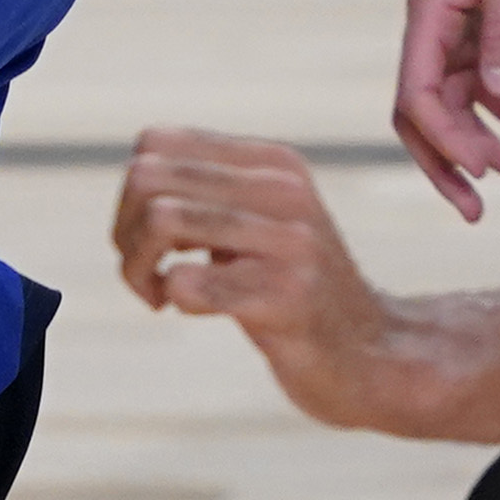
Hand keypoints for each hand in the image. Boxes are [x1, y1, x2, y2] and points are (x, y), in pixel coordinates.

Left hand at [113, 130, 447, 432]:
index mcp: (271, 162)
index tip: (145, 238)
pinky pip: (191, 281)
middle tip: (145, 274)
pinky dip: (173, 296)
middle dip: (125, 232)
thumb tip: (135, 177)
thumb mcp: (261, 222)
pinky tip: (190, 309)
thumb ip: (210, 192)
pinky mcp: (288, 297)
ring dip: (139, 268)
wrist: (374, 355)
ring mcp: (290, 242)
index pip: (156, 144)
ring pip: (163, 219)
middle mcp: (283, 189)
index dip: (128, 195)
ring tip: (157, 295)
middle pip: (148, 178)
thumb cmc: (296, 290)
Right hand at [392, 0, 499, 217]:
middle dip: (450, 164)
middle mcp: (433, 27)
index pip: (417, 94)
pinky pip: (487, 84)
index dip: (442, 140)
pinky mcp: (481, 26)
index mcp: (428, 11)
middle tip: (482, 211)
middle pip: (426, 113)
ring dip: (487, 144)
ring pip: (459, 106)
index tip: (480, 174)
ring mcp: (455, 29)